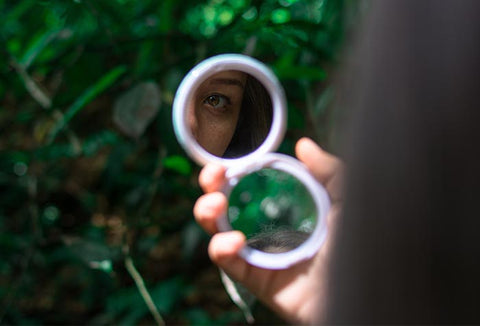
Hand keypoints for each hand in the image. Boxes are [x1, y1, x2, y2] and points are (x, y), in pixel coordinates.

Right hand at [193, 137, 342, 323]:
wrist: (366, 290)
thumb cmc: (359, 245)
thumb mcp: (348, 201)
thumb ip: (330, 171)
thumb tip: (304, 145)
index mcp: (284, 207)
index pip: (249, 185)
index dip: (231, 172)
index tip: (225, 162)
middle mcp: (267, 228)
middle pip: (226, 206)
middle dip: (211, 188)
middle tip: (212, 178)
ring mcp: (261, 254)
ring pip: (219, 232)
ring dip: (208, 215)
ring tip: (215, 206)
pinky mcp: (259, 280)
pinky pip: (231, 265)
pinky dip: (222, 249)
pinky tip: (233, 240)